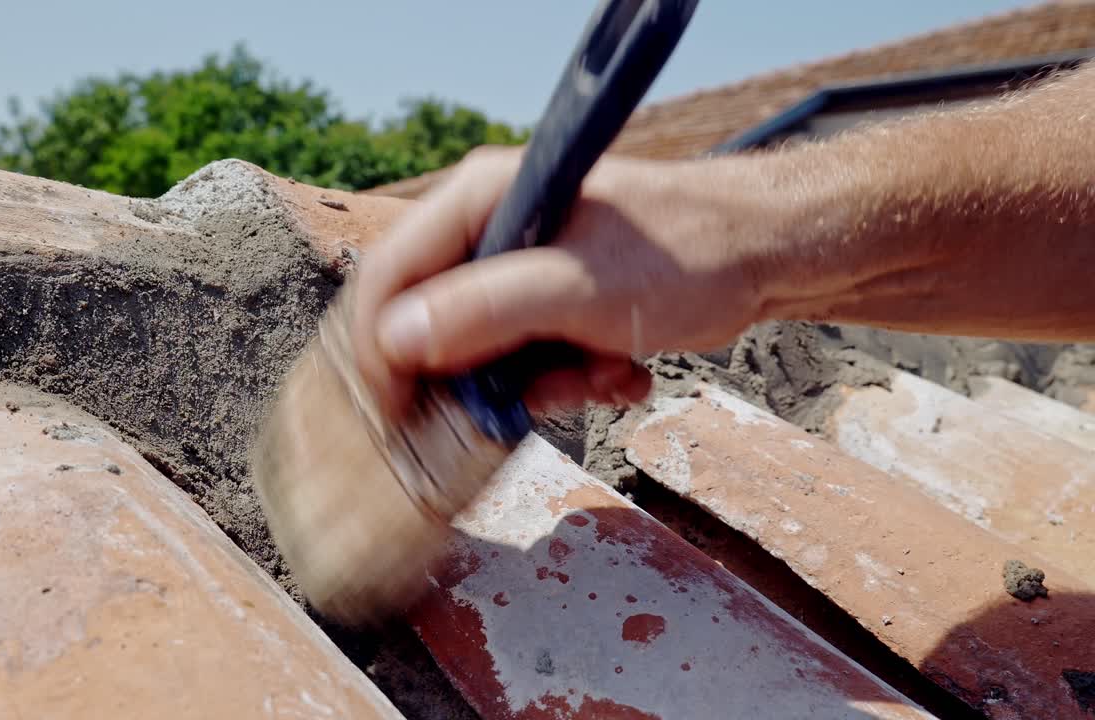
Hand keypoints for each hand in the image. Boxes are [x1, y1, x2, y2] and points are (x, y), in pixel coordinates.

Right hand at [349, 146, 776, 418]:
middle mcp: (492, 228)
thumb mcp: (580, 288)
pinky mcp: (551, 300)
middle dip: (482, 376)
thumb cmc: (686, 251)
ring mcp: (521, 265)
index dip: (381, 348)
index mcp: (481, 198)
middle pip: (433, 321)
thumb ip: (487, 311)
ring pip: (485, 353)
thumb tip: (396, 341)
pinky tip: (619, 372)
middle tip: (522, 403)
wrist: (768, 255)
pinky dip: (570, 380)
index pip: (390, 273)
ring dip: (540, 385)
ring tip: (601, 373)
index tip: (395, 414)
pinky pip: (528, 360)